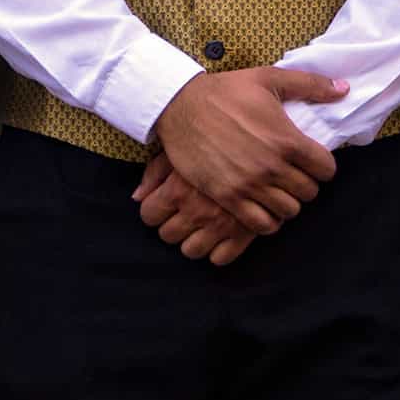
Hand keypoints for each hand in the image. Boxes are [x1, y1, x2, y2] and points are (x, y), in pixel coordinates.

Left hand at [133, 152, 256, 265]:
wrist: (262, 144)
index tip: (162, 204)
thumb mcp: (180, 149)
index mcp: (177, 190)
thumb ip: (154, 173)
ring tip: (200, 223)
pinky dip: (218, 250)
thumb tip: (137, 198)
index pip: (149, 215)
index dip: (153, 209)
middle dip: (172, 224)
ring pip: (191, 251)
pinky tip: (220, 234)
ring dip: (192, 239)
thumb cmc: (214, 142)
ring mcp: (221, 225)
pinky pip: (221, 258)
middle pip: (167, 235)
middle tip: (182, 212)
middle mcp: (197, 211)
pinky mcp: (244, 233)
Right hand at [148, 68, 346, 235]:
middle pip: (309, 193)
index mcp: (286, 139)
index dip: (322, 166)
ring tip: (277, 191)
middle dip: (305, 184)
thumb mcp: (268, 78)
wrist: (180, 105)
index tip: (311, 161)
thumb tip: (344, 89)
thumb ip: (310, 84)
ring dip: (287, 202)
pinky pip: (261, 225)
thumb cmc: (226, 90)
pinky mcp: (227, 197)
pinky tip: (261, 206)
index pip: (327, 170)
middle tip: (292, 175)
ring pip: (288, 211)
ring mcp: (249, 185)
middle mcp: (272, 166)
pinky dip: (267, 220)